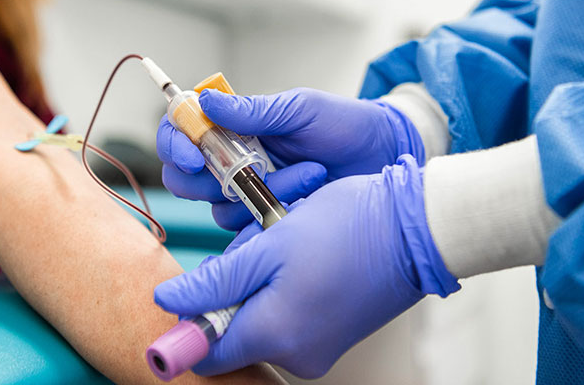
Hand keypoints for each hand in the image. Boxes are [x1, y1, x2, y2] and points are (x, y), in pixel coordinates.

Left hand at [154, 155, 458, 378]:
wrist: (414, 229)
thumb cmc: (344, 227)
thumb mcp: (270, 244)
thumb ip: (217, 281)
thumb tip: (168, 303)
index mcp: (275, 334)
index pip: (206, 352)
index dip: (189, 321)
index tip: (192, 285)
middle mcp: (296, 356)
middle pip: (232, 336)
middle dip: (228, 293)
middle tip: (251, 246)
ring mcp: (318, 351)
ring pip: (259, 325)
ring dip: (256, 289)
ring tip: (280, 245)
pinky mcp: (332, 340)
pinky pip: (287, 324)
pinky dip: (281, 294)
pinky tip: (300, 258)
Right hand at [157, 88, 424, 228]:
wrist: (382, 155)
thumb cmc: (342, 124)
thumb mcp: (299, 109)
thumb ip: (253, 110)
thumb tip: (205, 103)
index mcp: (233, 126)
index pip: (181, 131)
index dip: (175, 143)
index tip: (194, 154)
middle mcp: (232, 161)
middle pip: (183, 179)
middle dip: (204, 180)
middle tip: (244, 172)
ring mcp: (248, 194)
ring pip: (218, 208)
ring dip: (261, 191)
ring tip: (310, 171)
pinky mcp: (265, 221)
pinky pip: (247, 229)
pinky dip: (276, 211)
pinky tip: (309, 194)